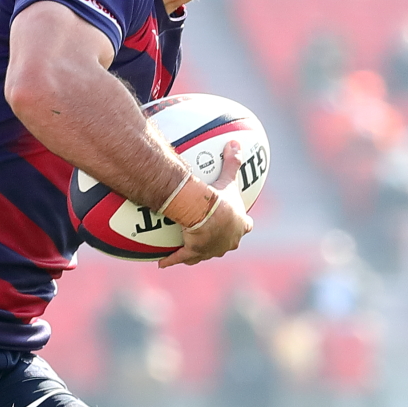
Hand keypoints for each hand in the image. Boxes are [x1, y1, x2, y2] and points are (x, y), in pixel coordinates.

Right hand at [158, 138, 252, 267]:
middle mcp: (228, 242)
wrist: (207, 217)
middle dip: (223, 240)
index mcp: (239, 226)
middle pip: (228, 243)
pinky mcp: (195, 254)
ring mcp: (212, 250)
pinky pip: (182, 258)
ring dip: (201, 251)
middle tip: (216, 235)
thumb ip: (232, 162)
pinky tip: (162, 264)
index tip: (242, 223)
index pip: (245, 226)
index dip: (243, 225)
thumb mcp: (227, 179)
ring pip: (207, 253)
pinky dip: (172, 260)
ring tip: (193, 251)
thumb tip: (235, 142)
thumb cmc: (220, 201)